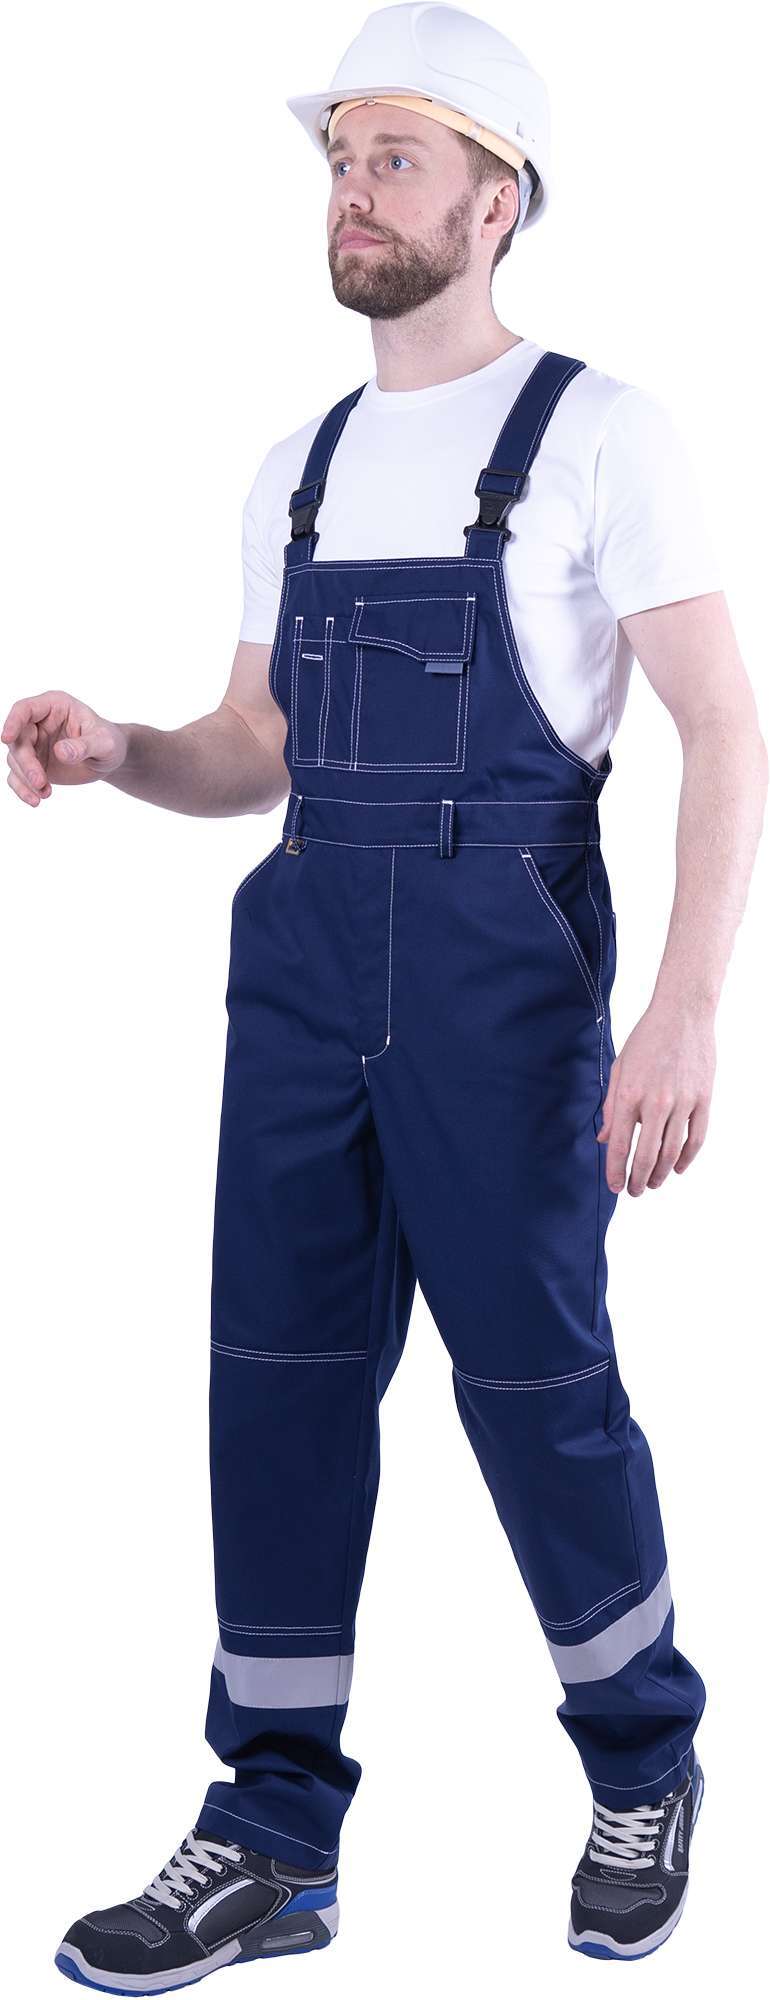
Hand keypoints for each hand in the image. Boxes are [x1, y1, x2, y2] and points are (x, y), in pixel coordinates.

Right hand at [2, 691, 128, 802]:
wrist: (110, 760)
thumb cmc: (109, 742)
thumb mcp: (104, 743)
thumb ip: (84, 746)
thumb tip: (61, 752)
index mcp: (54, 706)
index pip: (24, 709)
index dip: (12, 722)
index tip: (6, 738)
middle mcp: (38, 723)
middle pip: (18, 740)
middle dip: (25, 763)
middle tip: (39, 781)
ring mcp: (34, 744)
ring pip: (15, 760)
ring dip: (26, 780)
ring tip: (45, 794)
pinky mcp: (33, 764)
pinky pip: (18, 777)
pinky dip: (23, 790)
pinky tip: (36, 800)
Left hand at [597, 1001, 715, 1194]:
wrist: (682, 1013)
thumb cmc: (647, 1038)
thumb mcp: (620, 1068)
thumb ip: (611, 1107)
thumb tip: (605, 1139)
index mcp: (630, 1094)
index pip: (620, 1145)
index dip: (616, 1172)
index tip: (615, 1187)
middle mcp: (656, 1102)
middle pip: (646, 1155)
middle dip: (638, 1180)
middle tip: (634, 1191)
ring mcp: (683, 1101)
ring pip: (672, 1151)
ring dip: (661, 1173)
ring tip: (653, 1183)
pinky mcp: (703, 1099)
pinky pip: (696, 1137)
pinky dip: (687, 1157)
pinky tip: (677, 1168)